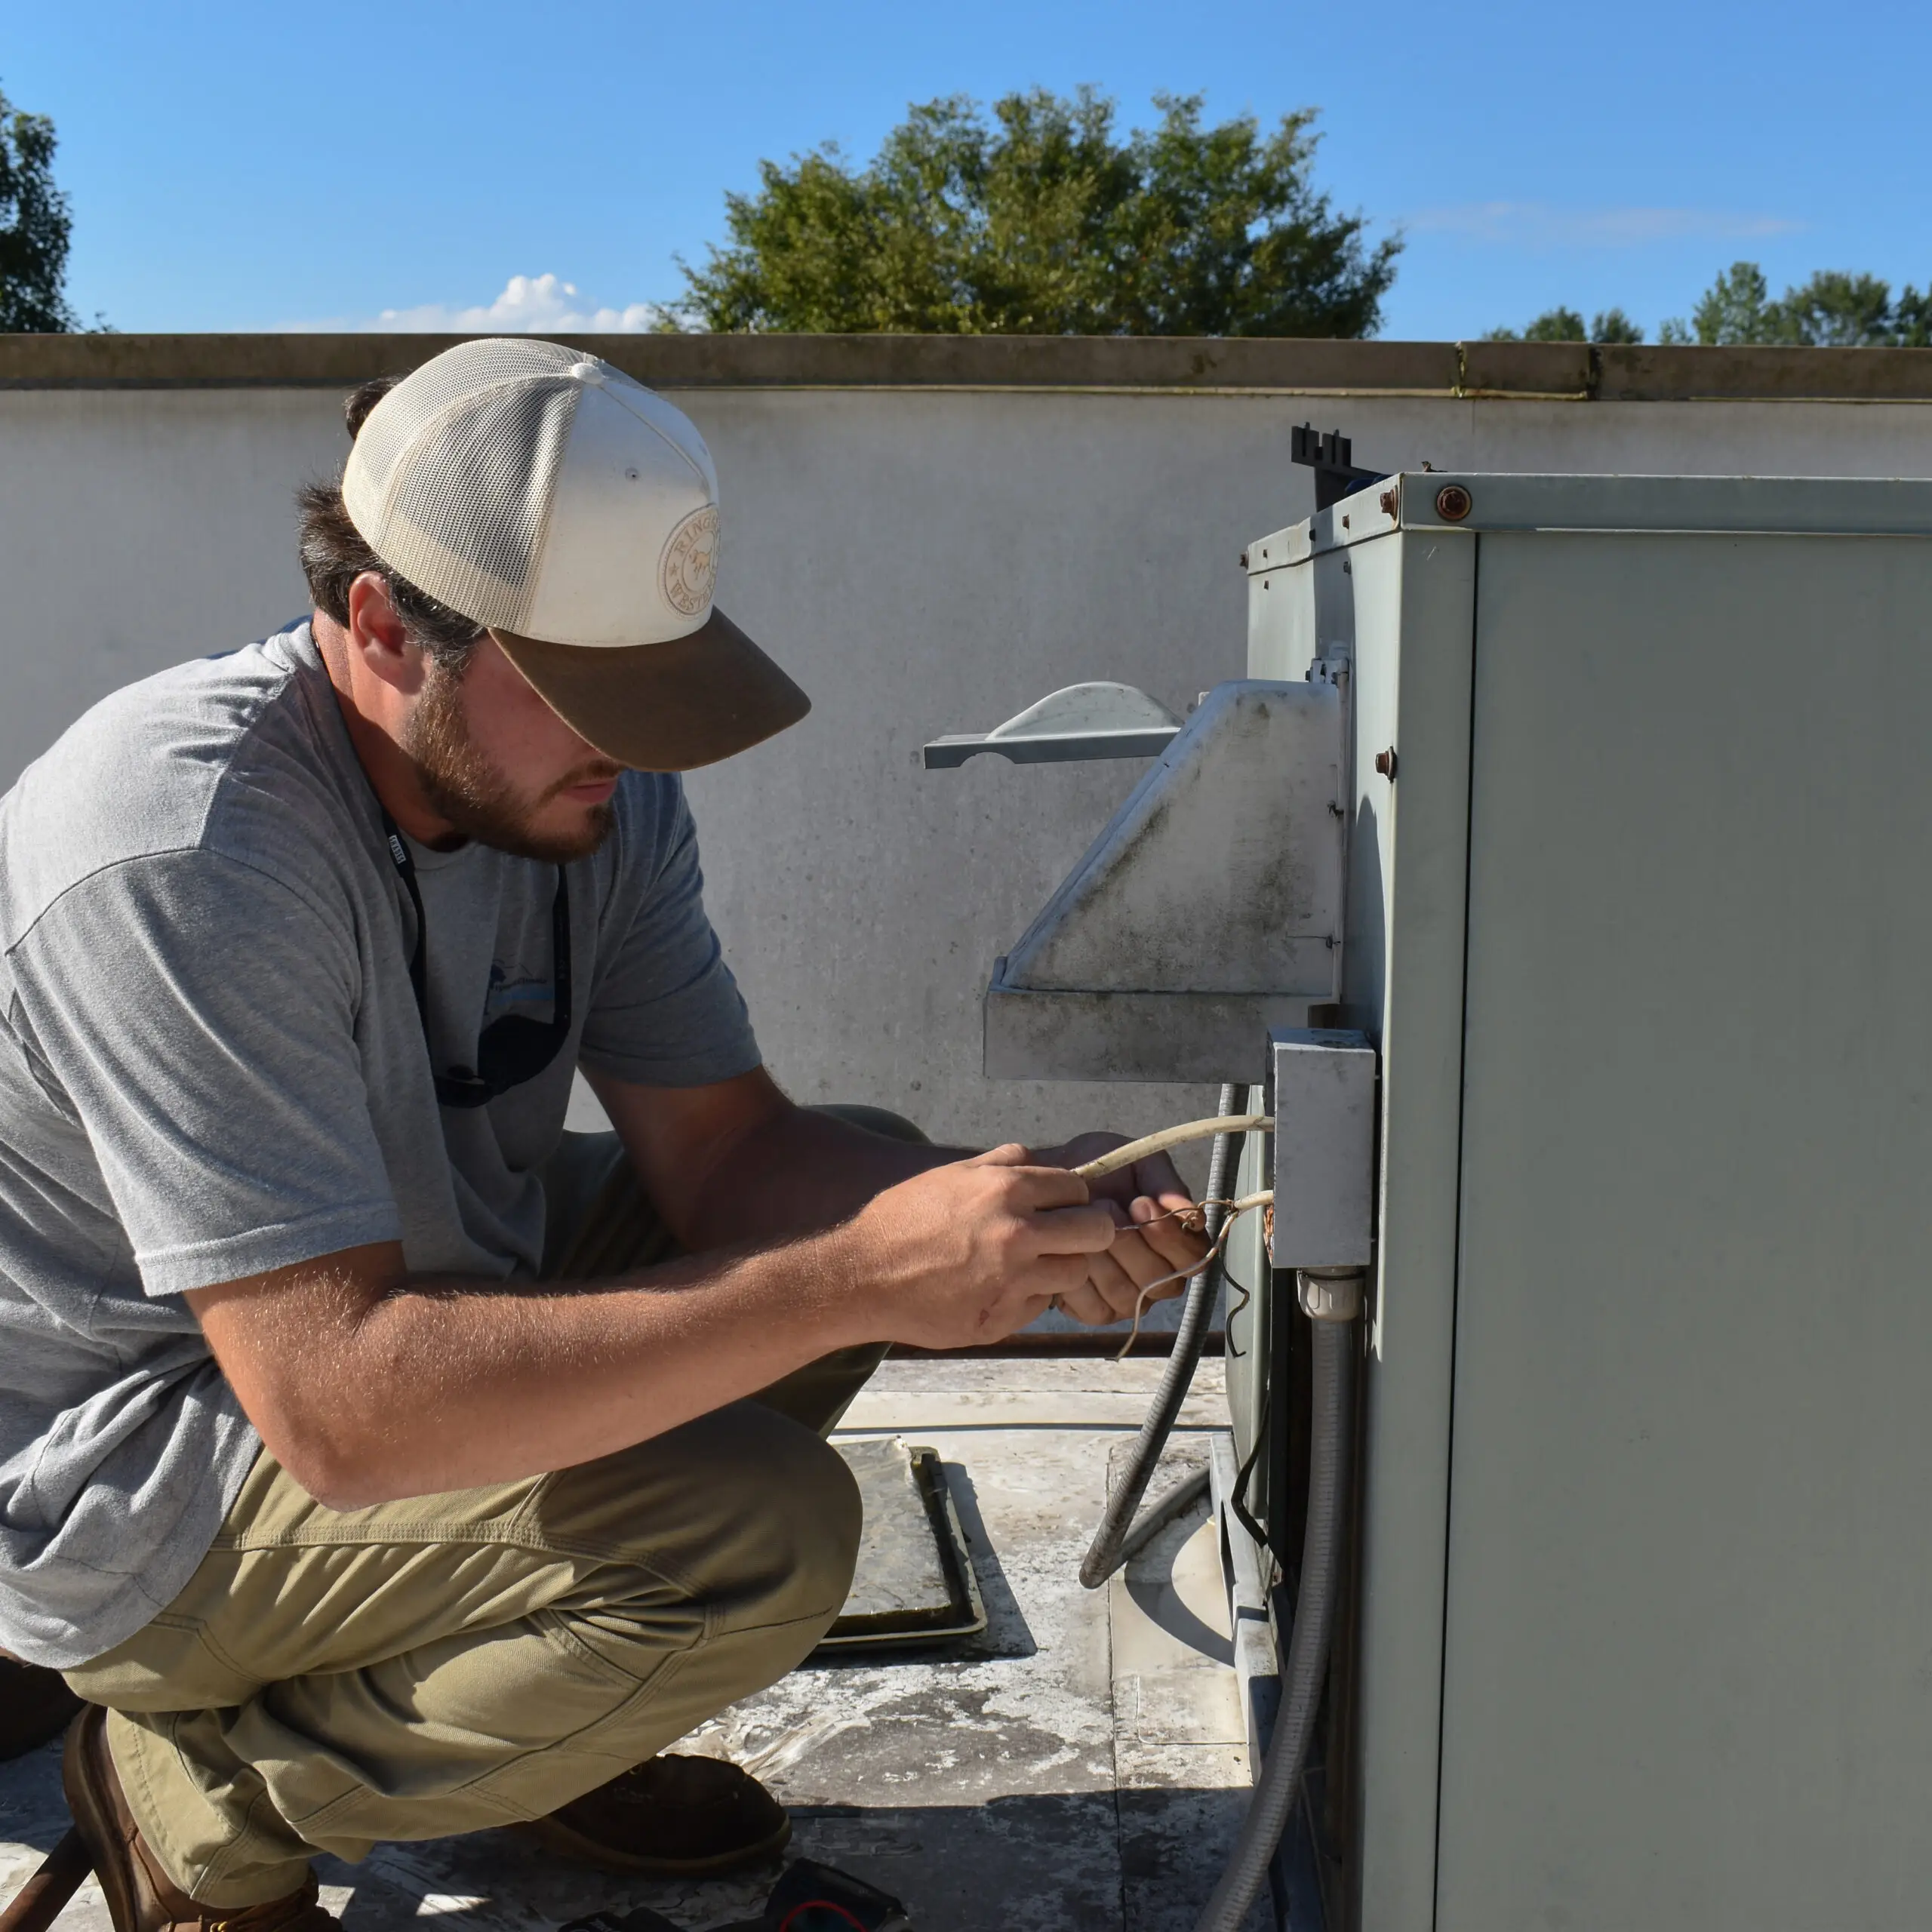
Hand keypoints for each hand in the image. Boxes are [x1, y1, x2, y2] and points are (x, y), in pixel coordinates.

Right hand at [838, 1146, 1120, 1349]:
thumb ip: (1003, 1164)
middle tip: (1067, 1235)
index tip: (1061, 1205)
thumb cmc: (903, 1218)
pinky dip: (1028, 1296)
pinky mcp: (1002, 1319)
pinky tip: (998, 1287)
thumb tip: (1042, 1163)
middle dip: (1087, 1230)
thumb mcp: (952, 1174)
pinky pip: (1040, 1305)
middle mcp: (1018, 1235)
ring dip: (1059, 1266)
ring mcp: (1012, 1281)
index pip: (1079, 1189)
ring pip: (1074, 1273)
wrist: (861, 1275)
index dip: (1072, 1196)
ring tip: (1027, 1263)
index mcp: (1007, 1190)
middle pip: (1096, 1232)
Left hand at [1027, 1132, 1210, 1326]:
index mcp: (1178, 1246)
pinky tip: (1067, 1250)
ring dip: (1102, 1257)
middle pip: (1161, 1281)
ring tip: (1079, 1224)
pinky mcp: (1096, 1311)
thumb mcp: (1139, 1164)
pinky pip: (1097, 1308)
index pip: (1193, 1258)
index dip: (1169, 1236)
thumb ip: (1167, 1186)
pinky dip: (1080, 1278)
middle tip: (1104, 1207)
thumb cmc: (1102, 1172)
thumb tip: (1192, 1218)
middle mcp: (1159, 1279)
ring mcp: (1129, 1299)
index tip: (1141, 1202)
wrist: (1052, 1177)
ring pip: (1127, 1295)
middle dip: (1130, 1242)